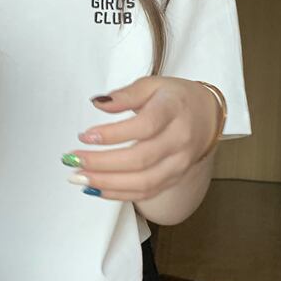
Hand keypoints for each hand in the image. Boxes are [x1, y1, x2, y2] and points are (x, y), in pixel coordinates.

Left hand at [63, 76, 223, 200]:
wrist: (206, 117)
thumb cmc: (174, 99)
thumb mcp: (152, 85)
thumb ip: (126, 94)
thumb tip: (99, 103)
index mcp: (173, 111)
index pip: (144, 126)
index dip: (113, 134)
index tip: (85, 136)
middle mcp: (179, 140)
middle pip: (140, 159)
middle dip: (102, 163)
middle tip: (74, 160)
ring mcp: (179, 164)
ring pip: (143, 182)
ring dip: (107, 183)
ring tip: (79, 178)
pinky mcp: (173, 179)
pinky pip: (146, 193)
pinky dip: (119, 195)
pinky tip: (96, 189)